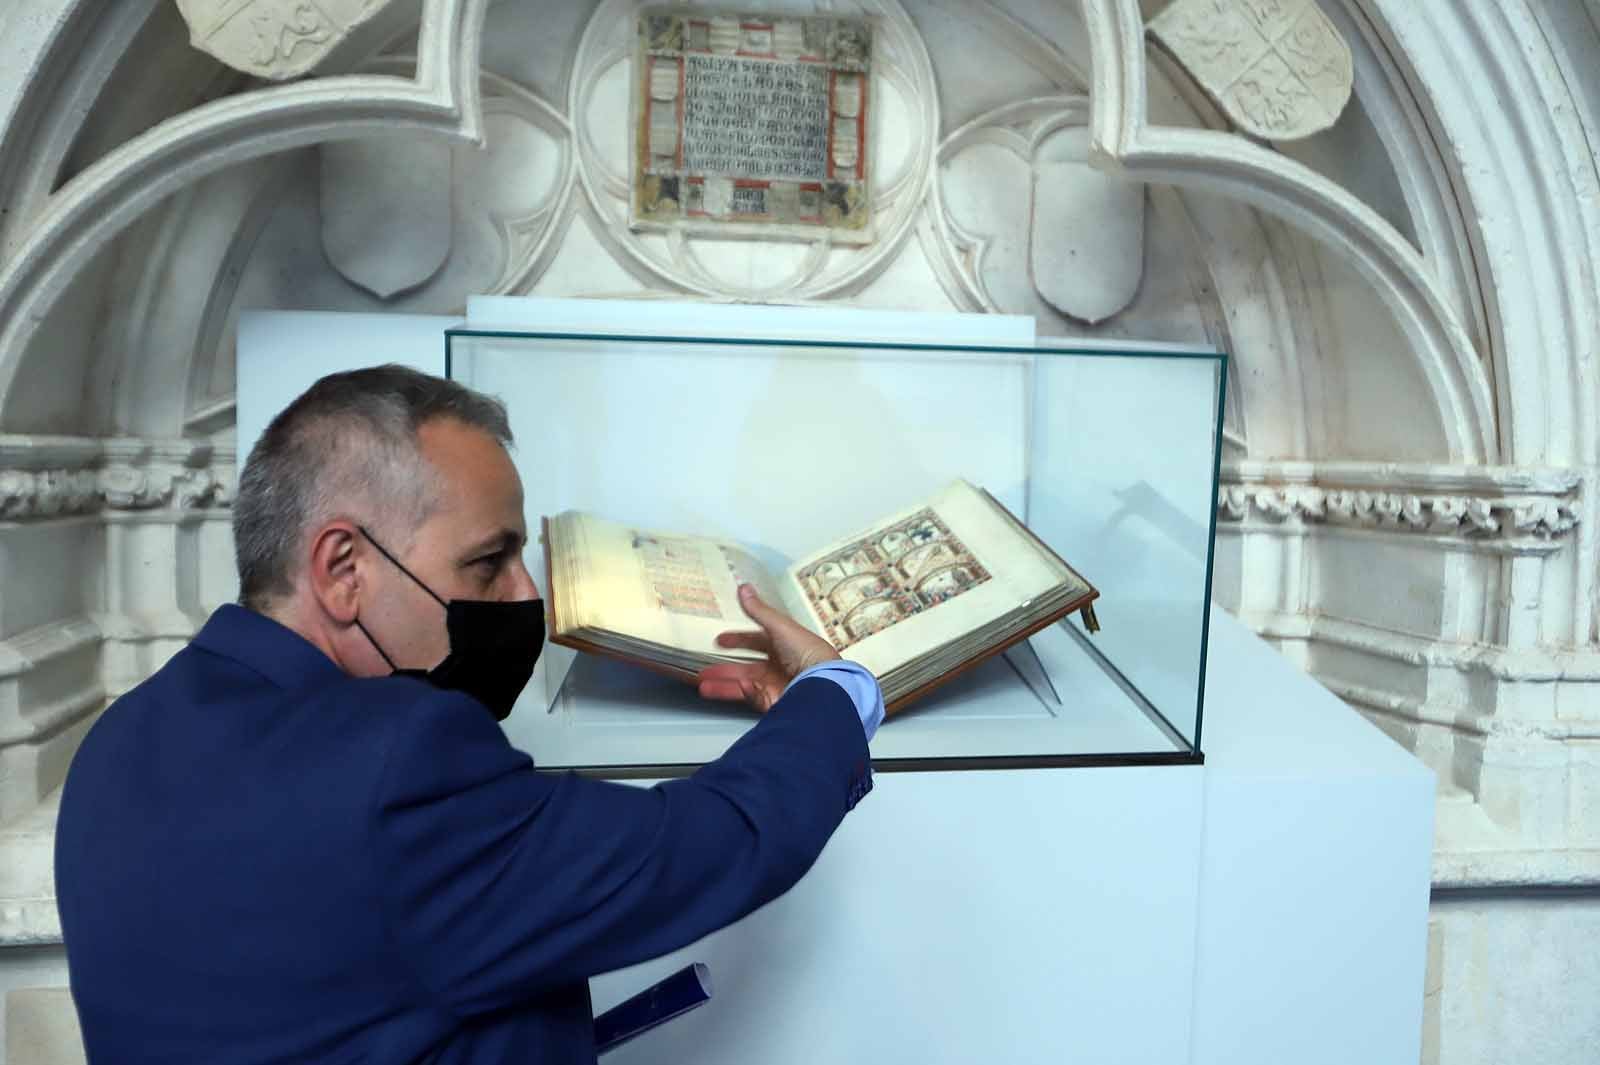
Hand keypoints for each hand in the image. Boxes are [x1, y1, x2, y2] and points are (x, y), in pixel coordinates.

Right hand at [697, 584, 839, 711]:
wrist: (822, 684)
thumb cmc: (808, 652)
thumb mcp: (780, 626)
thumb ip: (758, 610)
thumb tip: (744, 588)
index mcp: (785, 644)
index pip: (757, 640)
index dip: (738, 639)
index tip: (721, 640)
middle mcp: (780, 665)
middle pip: (747, 666)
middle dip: (724, 667)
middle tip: (705, 668)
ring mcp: (776, 684)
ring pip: (744, 683)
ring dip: (723, 683)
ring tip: (703, 683)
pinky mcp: (774, 702)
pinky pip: (751, 697)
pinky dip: (739, 692)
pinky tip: (732, 688)